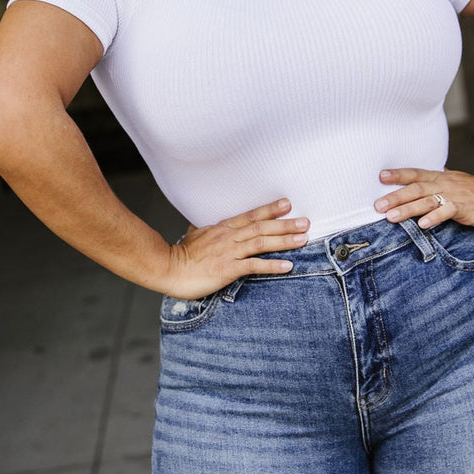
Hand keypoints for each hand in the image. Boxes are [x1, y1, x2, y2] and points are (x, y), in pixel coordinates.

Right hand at [164, 198, 309, 299]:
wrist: (167, 268)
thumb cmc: (181, 255)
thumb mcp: (193, 236)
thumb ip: (202, 230)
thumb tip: (199, 225)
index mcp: (223, 228)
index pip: (251, 216)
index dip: (270, 210)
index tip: (287, 204)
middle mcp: (229, 237)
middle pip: (261, 227)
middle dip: (285, 224)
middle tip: (306, 221)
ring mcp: (229, 252)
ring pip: (261, 243)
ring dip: (284, 241)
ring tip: (303, 239)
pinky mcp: (228, 269)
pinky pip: (254, 266)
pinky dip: (272, 265)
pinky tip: (288, 266)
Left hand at [374, 167, 473, 229]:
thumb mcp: (453, 183)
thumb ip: (436, 183)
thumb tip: (420, 181)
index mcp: (440, 178)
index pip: (415, 173)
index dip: (398, 174)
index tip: (380, 176)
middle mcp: (444, 184)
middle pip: (415, 188)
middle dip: (395, 196)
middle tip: (376, 205)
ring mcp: (454, 195)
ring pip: (427, 200)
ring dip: (408, 208)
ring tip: (391, 217)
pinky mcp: (465, 208)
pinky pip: (447, 211)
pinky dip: (434, 217)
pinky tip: (422, 224)